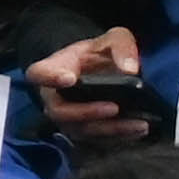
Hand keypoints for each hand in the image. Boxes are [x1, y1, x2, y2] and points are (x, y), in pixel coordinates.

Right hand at [25, 27, 152, 148]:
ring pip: (79, 130)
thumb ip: (122, 46)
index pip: (39, 73)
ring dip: (108, 129)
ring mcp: (67, 117)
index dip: (50, 78)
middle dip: (86, 112)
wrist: (101, 71)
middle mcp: (54, 97)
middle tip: (114, 108)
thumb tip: (130, 69)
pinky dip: (118, 136)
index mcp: (53, 69)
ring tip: (138, 124)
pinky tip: (139, 130)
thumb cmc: (99, 53)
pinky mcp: (83, 131)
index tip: (69, 79)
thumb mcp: (113, 39)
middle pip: (59, 111)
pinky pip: (96, 140)